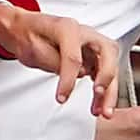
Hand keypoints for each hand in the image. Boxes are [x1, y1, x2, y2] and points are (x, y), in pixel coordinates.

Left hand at [0, 1, 119, 115]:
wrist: (27, 29)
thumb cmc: (29, 34)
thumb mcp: (33, 47)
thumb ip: (55, 61)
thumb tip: (75, 74)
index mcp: (67, 28)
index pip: (74, 56)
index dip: (68, 79)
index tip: (61, 97)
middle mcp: (85, 33)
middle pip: (107, 53)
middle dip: (105, 76)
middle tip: (98, 94)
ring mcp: (92, 44)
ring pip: (111, 65)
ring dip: (110, 90)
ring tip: (103, 111)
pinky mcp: (94, 56)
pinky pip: (105, 73)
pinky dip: (106, 91)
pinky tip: (100, 105)